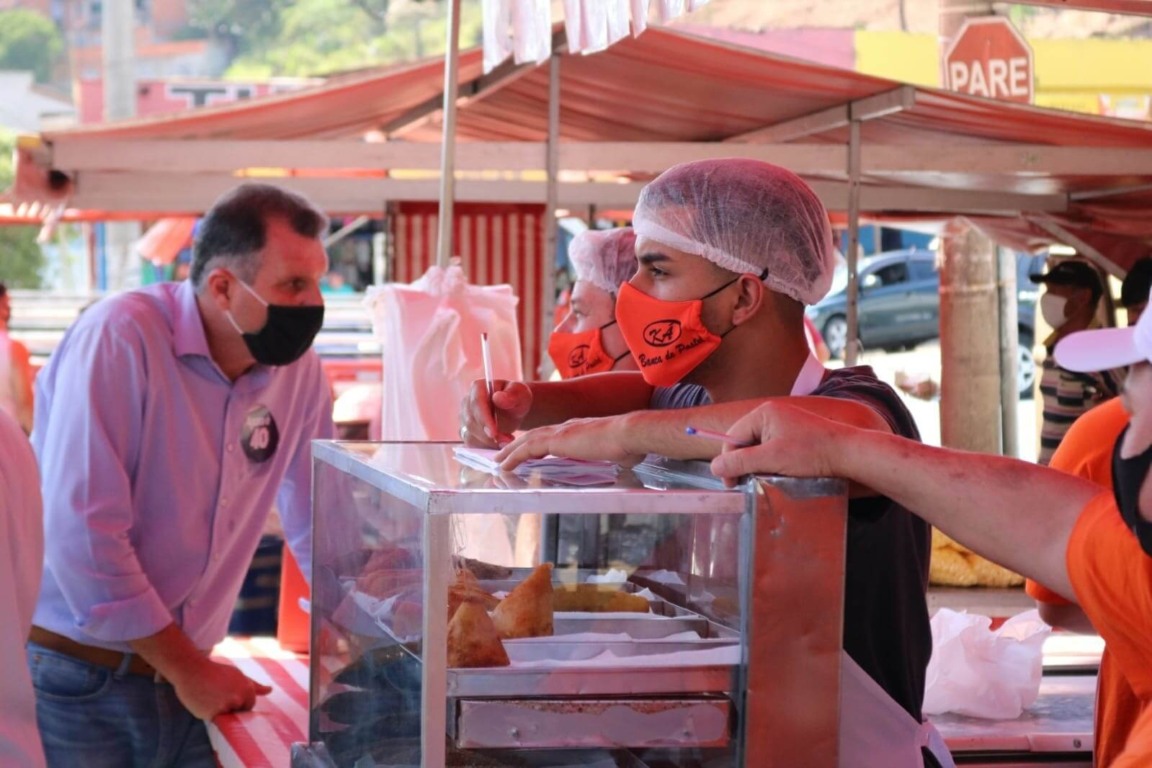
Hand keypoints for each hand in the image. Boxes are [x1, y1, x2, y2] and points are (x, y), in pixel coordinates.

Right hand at [168, 656, 271, 719]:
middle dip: (230, 707)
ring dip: (219, 710)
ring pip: (227, 718)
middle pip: (239, 713)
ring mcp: (225, 707)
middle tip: (217, 693)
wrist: (191, 670)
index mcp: (247, 689)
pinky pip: (214, 720)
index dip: (238, 701)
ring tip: (210, 695)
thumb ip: (254, 686)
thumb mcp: (238, 675)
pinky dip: (209, 713)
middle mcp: (238, 699)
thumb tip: (270, 690)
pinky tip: (203, 700)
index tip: (227, 692)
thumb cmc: (216, 672)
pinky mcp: (211, 714)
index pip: (249, 706)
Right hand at [459, 379, 532, 446]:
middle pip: (470, 421)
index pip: (476, 403)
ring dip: (487, 443)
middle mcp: (467, 401)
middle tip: (507, 441)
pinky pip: (471, 443)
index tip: (494, 433)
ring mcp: (464, 417)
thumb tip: (498, 398)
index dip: (484, 419)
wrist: (514, 410)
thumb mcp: (520, 394)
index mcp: (478, 387)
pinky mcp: (466, 430)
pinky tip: (499, 445)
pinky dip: (485, 447)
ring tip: (507, 442)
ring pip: (469, 434)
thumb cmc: (517, 398)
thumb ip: (511, 395)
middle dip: (488, 435)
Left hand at [494, 416, 643, 469]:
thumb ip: (618, 455)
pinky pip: (528, 449)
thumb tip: (627, 461)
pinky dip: (514, 456)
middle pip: (535, 435)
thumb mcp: (621, 452)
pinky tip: (505, 465)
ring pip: (527, 440)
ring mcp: (561, 432)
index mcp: (579, 430)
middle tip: (503, 455)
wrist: (629, 433)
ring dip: (510, 451)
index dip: (538, 443)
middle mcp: (567, 427)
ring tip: (498, 461)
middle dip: (517, 445)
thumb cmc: (630, 444)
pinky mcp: (557, 440)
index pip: (552, 436)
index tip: (528, 452)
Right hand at [709, 403, 843, 485]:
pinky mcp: (794, 435)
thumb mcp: (771, 459)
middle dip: (742, 463)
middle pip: (743, 442)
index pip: (732, 436)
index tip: (731, 484)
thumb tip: (714, 467)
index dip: (727, 461)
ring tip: (765, 478)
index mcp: (763, 413)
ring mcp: (784, 424)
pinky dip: (770, 463)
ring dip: (757, 465)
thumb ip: (740, 462)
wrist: (849, 454)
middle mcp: (771, 414)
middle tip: (745, 484)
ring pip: (757, 448)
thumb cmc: (811, 453)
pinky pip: (771, 449)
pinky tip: (778, 473)